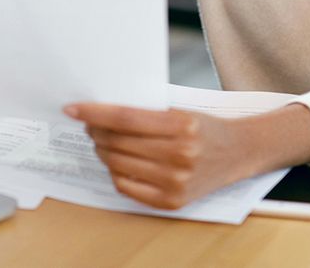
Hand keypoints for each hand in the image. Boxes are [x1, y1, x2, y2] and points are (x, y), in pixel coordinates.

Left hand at [63, 104, 260, 209]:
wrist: (237, 153)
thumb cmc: (204, 127)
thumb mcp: (179, 110)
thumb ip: (145, 112)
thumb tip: (99, 111)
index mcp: (181, 126)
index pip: (124, 118)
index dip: (94, 113)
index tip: (73, 109)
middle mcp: (179, 155)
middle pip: (117, 142)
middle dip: (95, 131)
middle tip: (89, 124)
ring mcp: (175, 182)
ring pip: (117, 164)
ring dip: (101, 151)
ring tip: (101, 141)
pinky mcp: (171, 201)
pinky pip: (126, 186)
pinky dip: (114, 172)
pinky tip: (116, 161)